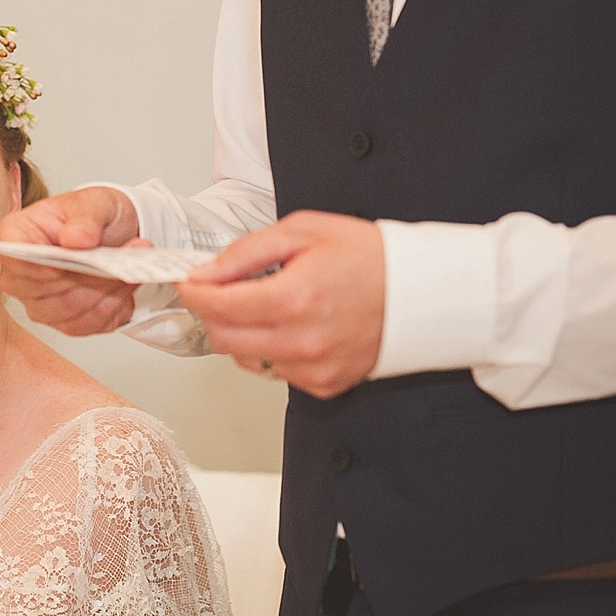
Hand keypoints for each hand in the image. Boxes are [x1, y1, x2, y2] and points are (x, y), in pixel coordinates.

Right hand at [0, 187, 144, 335]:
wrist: (117, 232)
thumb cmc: (95, 215)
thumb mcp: (97, 202)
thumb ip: (86, 218)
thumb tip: (75, 238)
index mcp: (17, 235)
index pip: (12, 256)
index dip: (37, 265)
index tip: (66, 262)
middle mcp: (21, 274)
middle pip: (43, 290)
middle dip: (86, 277)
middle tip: (120, 260)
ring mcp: (39, 302)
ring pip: (69, 311)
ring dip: (104, 293)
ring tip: (128, 270)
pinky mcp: (64, 321)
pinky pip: (87, 325)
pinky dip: (112, 308)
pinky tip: (123, 288)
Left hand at [174, 210, 384, 398]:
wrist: (426, 291)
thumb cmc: (370, 256)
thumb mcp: (304, 231)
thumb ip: (246, 252)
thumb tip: (206, 271)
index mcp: (295, 298)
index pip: (218, 306)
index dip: (194, 292)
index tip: (189, 282)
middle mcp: (302, 341)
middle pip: (223, 339)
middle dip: (212, 313)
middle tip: (220, 291)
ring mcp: (314, 368)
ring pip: (246, 359)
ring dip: (241, 333)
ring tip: (265, 305)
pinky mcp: (325, 384)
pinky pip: (276, 371)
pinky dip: (271, 350)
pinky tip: (292, 325)